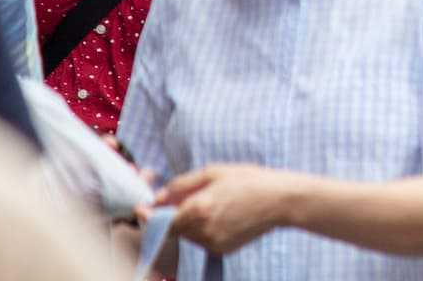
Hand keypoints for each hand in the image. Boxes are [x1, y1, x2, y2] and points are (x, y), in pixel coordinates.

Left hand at [158, 164, 296, 255]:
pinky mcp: (222, 250)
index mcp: (198, 208)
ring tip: (213, 204)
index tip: (142, 208)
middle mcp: (203, 230)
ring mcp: (213, 243)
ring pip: (188, 235)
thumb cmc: (250, 180)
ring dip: (190, 222)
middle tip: (190, 199)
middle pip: (174, 228)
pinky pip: (203, 240)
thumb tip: (159, 197)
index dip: (149, 215)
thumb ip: (182, 184)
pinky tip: (223, 215)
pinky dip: (205, 229)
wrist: (280, 200)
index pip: (161, 221)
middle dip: (174, 215)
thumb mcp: (214, 172)